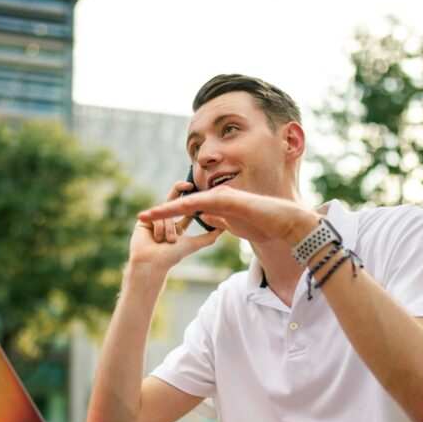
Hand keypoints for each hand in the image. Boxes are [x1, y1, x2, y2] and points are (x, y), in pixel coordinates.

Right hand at [129, 180, 222, 271]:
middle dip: (179, 189)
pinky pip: (157, 217)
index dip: (192, 201)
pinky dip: (160, 229)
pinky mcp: (144, 221)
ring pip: (167, 214)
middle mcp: (165, 222)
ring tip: (169, 241)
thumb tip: (223, 228)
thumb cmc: (172, 256)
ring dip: (170, 228)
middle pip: (173, 200)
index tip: (199, 193)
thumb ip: (208, 236)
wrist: (152, 264)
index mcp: (177, 228)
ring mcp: (154, 220)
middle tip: (189, 184)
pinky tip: (157, 240)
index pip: (186, 211)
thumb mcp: (193, 244)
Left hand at [137, 186, 316, 246]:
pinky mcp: (229, 199)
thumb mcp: (233, 225)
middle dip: (162, 211)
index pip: (187, 210)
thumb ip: (218, 219)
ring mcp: (221, 196)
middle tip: (141, 217)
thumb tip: (204, 217)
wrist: (281, 221)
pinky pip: (205, 203)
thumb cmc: (261, 224)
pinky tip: (174, 211)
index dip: (168, 215)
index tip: (151, 221)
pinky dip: (189, 207)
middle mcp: (215, 197)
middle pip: (183, 204)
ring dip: (168, 209)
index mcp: (215, 205)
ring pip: (189, 202)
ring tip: (149, 216)